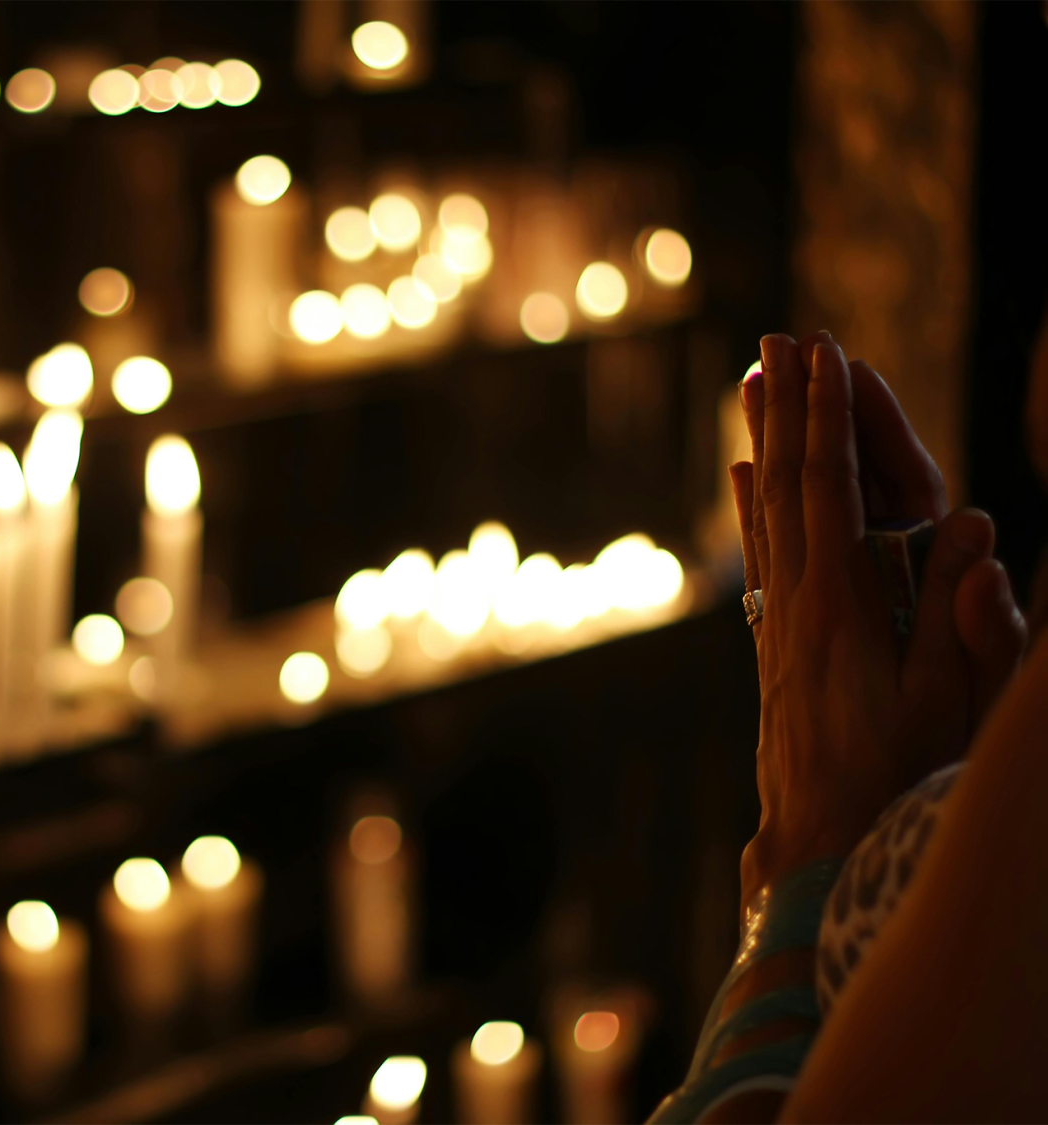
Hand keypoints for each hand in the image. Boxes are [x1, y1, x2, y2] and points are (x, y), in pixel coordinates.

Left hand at [728, 334, 1024, 904]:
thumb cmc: (896, 776)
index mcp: (839, 601)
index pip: (828, 487)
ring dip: (761, 439)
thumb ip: (968, 618)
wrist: (816, 841)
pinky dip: (750, 503)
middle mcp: (795, 597)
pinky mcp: (773, 640)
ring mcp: (777, 617)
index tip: (821, 355)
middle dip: (785, 407)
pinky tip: (742, 474)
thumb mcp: (950, 702)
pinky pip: (759, 552)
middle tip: (775, 339)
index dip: (826, 417)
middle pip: (783, 481)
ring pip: (763, 508)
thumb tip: (981, 529)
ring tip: (752, 381)